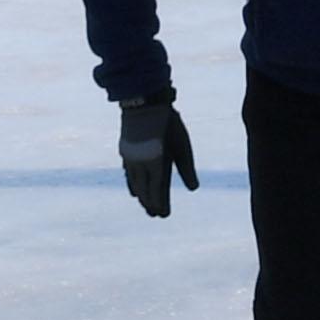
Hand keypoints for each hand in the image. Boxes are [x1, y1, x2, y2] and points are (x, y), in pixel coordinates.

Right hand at [118, 96, 195, 216]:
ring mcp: (131, 159)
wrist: (143, 103)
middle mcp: (140, 165)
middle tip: (155, 214)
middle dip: (149, 203)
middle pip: (144, 190)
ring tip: (145, 204)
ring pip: (134, 183)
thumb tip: (193, 188)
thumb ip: (186, 168)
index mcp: (155, 165)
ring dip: (140, 195)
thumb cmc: (168, 124)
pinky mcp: (126, 151)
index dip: (160, 204)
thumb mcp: (182, 146)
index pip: (157, 191)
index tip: (164, 215)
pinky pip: (128, 174)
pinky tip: (133, 187)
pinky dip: (132, 183)